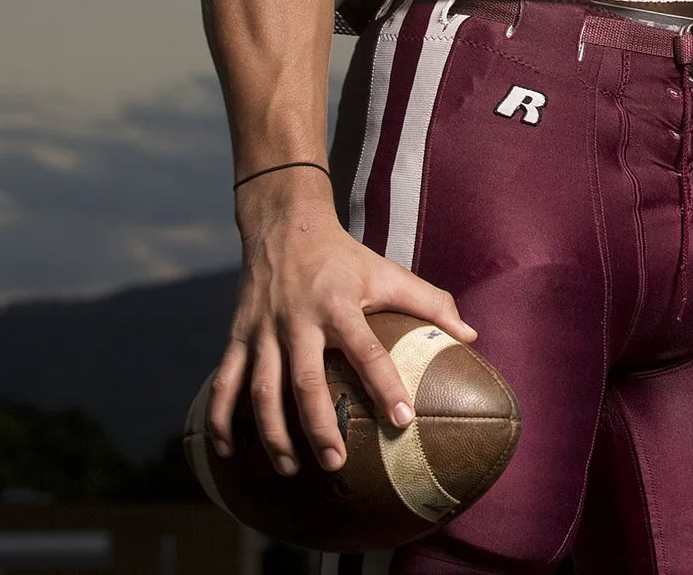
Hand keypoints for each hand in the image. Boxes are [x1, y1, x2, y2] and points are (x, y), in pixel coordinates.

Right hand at [205, 167, 476, 475]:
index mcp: (339, 304)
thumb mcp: (387, 272)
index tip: (403, 420)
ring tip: (290, 469)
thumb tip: (471, 336)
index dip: (385, 385)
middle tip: (336, 463)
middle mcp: (298, 319)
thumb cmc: (344, 257)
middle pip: (305, 381)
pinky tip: (226, 453)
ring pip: (261, 389)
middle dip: (319, 426)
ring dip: (273, 433)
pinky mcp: (237, 335)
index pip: (366, 350)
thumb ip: (430, 303)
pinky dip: (221, 417)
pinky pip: (225, 382)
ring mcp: (263, 329)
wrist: (283, 224)